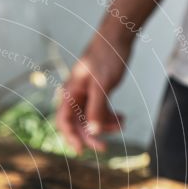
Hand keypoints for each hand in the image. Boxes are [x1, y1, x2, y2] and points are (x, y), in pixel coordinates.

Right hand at [56, 33, 132, 152]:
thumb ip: (97, 109)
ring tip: (122, 124)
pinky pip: (101, 111)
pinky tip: (122, 118)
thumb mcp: (102, 85)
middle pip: (78, 124)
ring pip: (91, 119)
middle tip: (104, 148)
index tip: (80, 150)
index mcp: (70, 93)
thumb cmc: (106, 57)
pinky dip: (110, 117)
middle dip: (91, 136)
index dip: (70, 137)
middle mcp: (75, 96)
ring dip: (106, 126)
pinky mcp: (97, 93)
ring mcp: (86, 95)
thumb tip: (94, 132)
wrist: (117, 37)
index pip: (64, 121)